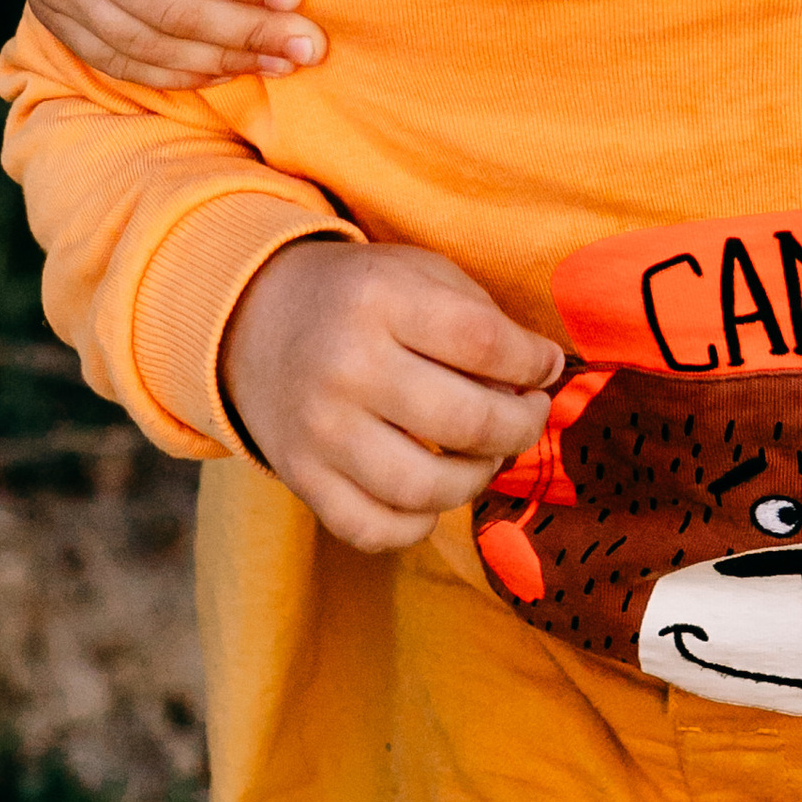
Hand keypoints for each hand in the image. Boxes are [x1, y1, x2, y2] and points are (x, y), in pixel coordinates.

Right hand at [219, 238, 563, 550]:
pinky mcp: (301, 478)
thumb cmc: (361, 294)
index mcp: (382, 298)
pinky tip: (433, 491)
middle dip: (521, 426)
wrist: (256, 319)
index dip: (532, 363)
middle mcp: (347, 365)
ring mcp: (320, 430)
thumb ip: (480, 317)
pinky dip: (420, 522)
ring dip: (477, 478)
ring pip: (426, 488)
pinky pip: (376, 529)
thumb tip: (538, 380)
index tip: (546, 367)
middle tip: (528, 415)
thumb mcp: (417, 271)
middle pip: (466, 421)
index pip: (484, 343)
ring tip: (485, 455)